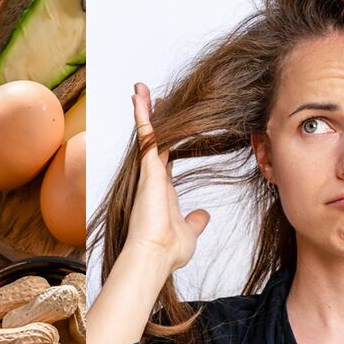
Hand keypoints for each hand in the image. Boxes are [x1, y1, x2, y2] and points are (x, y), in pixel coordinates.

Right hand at [124, 82, 209, 273]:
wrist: (155, 255)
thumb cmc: (169, 250)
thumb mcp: (189, 231)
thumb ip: (195, 221)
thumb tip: (203, 215)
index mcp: (162, 190)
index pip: (164, 157)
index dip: (166, 140)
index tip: (168, 126)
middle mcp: (153, 177)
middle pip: (154, 140)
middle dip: (154, 118)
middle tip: (154, 97)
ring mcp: (148, 171)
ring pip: (148, 133)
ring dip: (145, 110)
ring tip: (142, 88)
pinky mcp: (147, 168)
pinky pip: (146, 135)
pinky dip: (143, 115)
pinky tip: (140, 98)